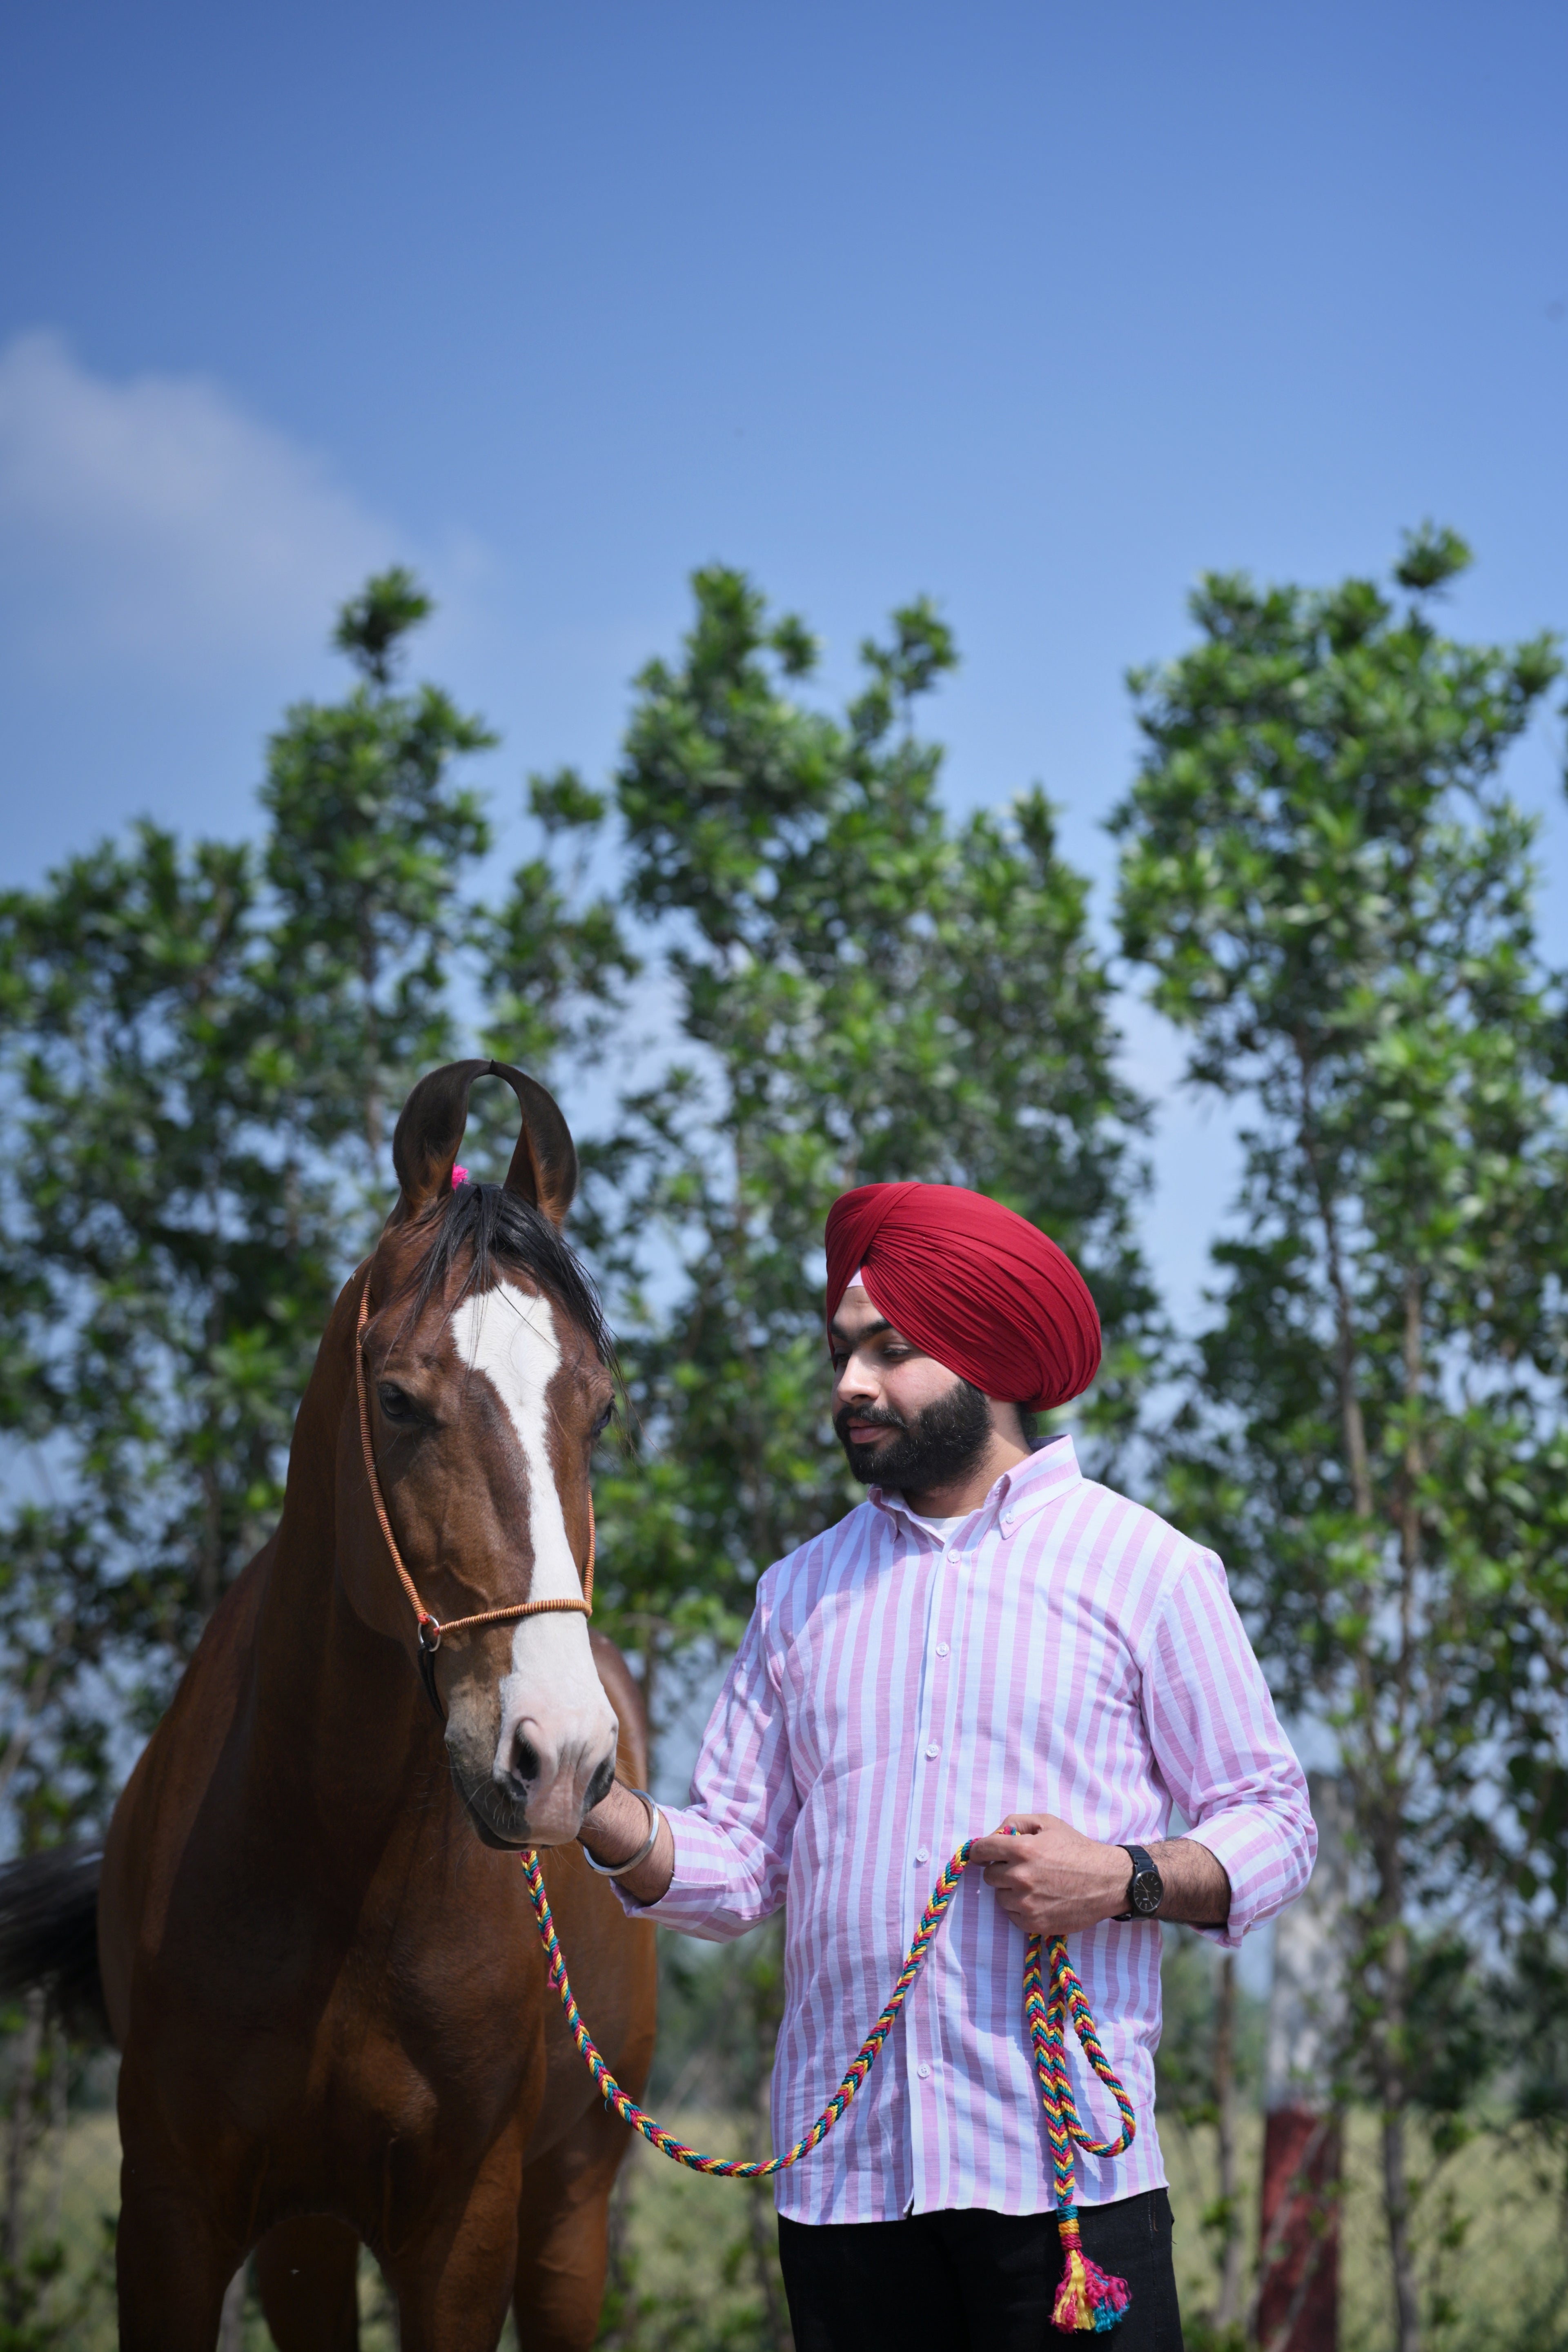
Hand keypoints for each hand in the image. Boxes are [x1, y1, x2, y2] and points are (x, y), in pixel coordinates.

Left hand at [968, 1813, 1129, 1936]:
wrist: (1107, 1881)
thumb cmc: (1077, 1849)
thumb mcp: (1048, 1823)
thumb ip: (1016, 1822)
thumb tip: (993, 1835)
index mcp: (1022, 1849)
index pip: (982, 1850)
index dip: (980, 1851)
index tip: (983, 1854)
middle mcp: (1020, 1877)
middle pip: (990, 1876)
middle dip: (1001, 1870)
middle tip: (1021, 1868)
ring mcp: (1026, 1903)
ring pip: (1000, 1897)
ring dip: (1011, 1891)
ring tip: (1035, 1885)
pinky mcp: (1034, 1923)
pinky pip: (1012, 1915)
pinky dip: (1021, 1908)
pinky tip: (1039, 1899)